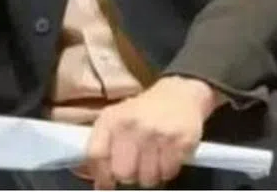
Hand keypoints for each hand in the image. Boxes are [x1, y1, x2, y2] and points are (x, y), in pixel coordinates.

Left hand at [86, 76, 220, 188]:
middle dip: (128, 176)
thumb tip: (98, 181)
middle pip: (123, 172)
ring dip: (149, 176)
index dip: (100, 175)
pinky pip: (168, 173)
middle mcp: (131, 125)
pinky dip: (166, 172)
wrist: (178, 95)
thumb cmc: (142, 111)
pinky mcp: (180, 142)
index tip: (105, 185)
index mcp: (111, 119)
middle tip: (134, 168)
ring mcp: (156, 134)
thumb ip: (103, 145)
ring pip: (147, 178)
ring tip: (152, 161)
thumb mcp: (116, 118)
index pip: (96, 154)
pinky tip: (166, 158)